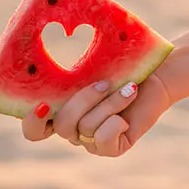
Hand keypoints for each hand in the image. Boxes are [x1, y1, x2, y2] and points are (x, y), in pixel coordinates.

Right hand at [20, 71, 170, 156]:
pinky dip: (116, 121)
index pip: (34, 131)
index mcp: (61, 110)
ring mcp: (92, 141)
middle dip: (83, 100)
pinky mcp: (113, 148)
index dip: (32, 123)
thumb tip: (56, 39)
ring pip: (86, 128)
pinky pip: (103, 141)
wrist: (157, 75)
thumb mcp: (91, 65)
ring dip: (110, 103)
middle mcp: (74, 130)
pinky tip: (128, 109)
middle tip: (104, 83)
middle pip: (62, 126)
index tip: (42, 105)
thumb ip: (67, 70)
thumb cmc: (122, 65)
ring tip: (128, 89)